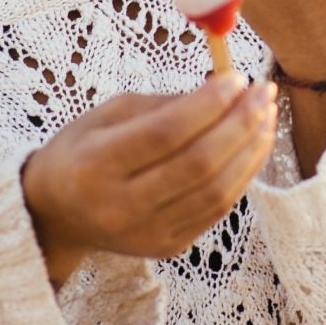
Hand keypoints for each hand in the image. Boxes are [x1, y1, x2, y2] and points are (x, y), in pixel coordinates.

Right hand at [20, 76, 277, 285]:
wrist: (58, 214)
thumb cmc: (84, 151)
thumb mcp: (107, 114)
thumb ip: (164, 103)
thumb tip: (224, 88)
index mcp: (94, 165)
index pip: (164, 134)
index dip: (208, 105)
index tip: (237, 78)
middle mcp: (119, 206)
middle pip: (197, 165)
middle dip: (240, 124)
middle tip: (263, 93)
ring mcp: (146, 233)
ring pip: (216, 191)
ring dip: (251, 150)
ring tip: (267, 116)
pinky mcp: (168, 246)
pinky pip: (218, 209)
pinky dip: (243, 174)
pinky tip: (254, 146)